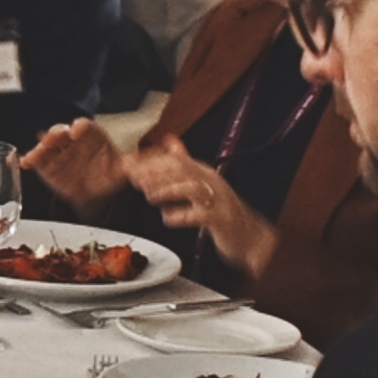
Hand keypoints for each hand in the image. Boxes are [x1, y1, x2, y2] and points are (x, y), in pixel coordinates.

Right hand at [22, 121, 128, 203]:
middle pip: (62, 132)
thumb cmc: (110, 174)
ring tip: (35, 155)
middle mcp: (73, 141)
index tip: (76, 131)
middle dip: (56, 134)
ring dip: (41, 147)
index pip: (85, 127)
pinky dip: (31, 159)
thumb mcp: (124, 169)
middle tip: (51, 139)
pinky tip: (26, 162)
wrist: (98, 193)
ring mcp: (59, 152)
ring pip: (48, 144)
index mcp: (92, 137)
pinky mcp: (48, 165)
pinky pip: (37, 159)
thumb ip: (128, 166)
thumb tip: (133, 167)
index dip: (80, 127)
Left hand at [123, 140, 273, 282]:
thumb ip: (185, 162)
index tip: (128, 164)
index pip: (175, 158)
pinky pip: (200, 215)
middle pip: (181, 169)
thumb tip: (169, 140)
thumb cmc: (222, 211)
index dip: (150, 160)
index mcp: (203, 172)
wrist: (249, 236)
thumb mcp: (202, 183)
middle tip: (134, 176)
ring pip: (191, 188)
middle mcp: (211, 182)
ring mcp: (217, 200)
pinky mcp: (221, 220)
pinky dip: (182, 215)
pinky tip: (167, 218)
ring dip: (168, 190)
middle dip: (155, 171)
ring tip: (150, 195)